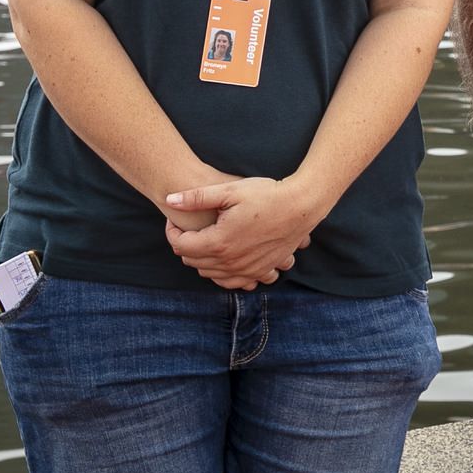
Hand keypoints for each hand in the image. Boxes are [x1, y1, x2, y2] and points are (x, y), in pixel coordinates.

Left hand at [164, 176, 319, 288]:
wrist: (302, 205)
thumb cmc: (267, 195)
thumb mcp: (230, 190)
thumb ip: (197, 197)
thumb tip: (169, 200)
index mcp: (218, 242)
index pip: (180, 246)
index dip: (172, 232)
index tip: (176, 219)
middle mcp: (230, 262)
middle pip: (193, 261)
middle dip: (186, 244)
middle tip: (192, 226)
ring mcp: (246, 270)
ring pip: (210, 274)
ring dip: (202, 260)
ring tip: (207, 239)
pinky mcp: (260, 271)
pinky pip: (233, 282)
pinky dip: (223, 273)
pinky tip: (225, 258)